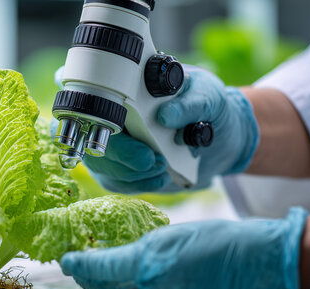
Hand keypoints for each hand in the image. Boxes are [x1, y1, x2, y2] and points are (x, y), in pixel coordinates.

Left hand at [59, 207, 307, 288]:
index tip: (65, 257)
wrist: (261, 265)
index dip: (79, 263)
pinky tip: (122, 283)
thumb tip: (111, 257)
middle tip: (74, 264)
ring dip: (102, 287)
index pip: (99, 269)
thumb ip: (137, 250)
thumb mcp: (170, 237)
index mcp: (145, 269)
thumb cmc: (221, 244)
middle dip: (86, 278)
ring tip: (93, 273)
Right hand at [82, 68, 258, 192]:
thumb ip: (191, 103)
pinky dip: (138, 183)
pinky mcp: (116, 168)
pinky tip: (159, 177)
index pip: (90, 94)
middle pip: (89, 135)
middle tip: (152, 160)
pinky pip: (114, 181)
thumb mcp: (208, 96)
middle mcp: (109, 113)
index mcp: (125, 84)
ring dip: (131, 172)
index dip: (93, 113)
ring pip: (100, 164)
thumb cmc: (207, 106)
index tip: (121, 131)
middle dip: (121, 155)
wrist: (219, 136)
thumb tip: (166, 116)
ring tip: (162, 167)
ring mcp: (109, 142)